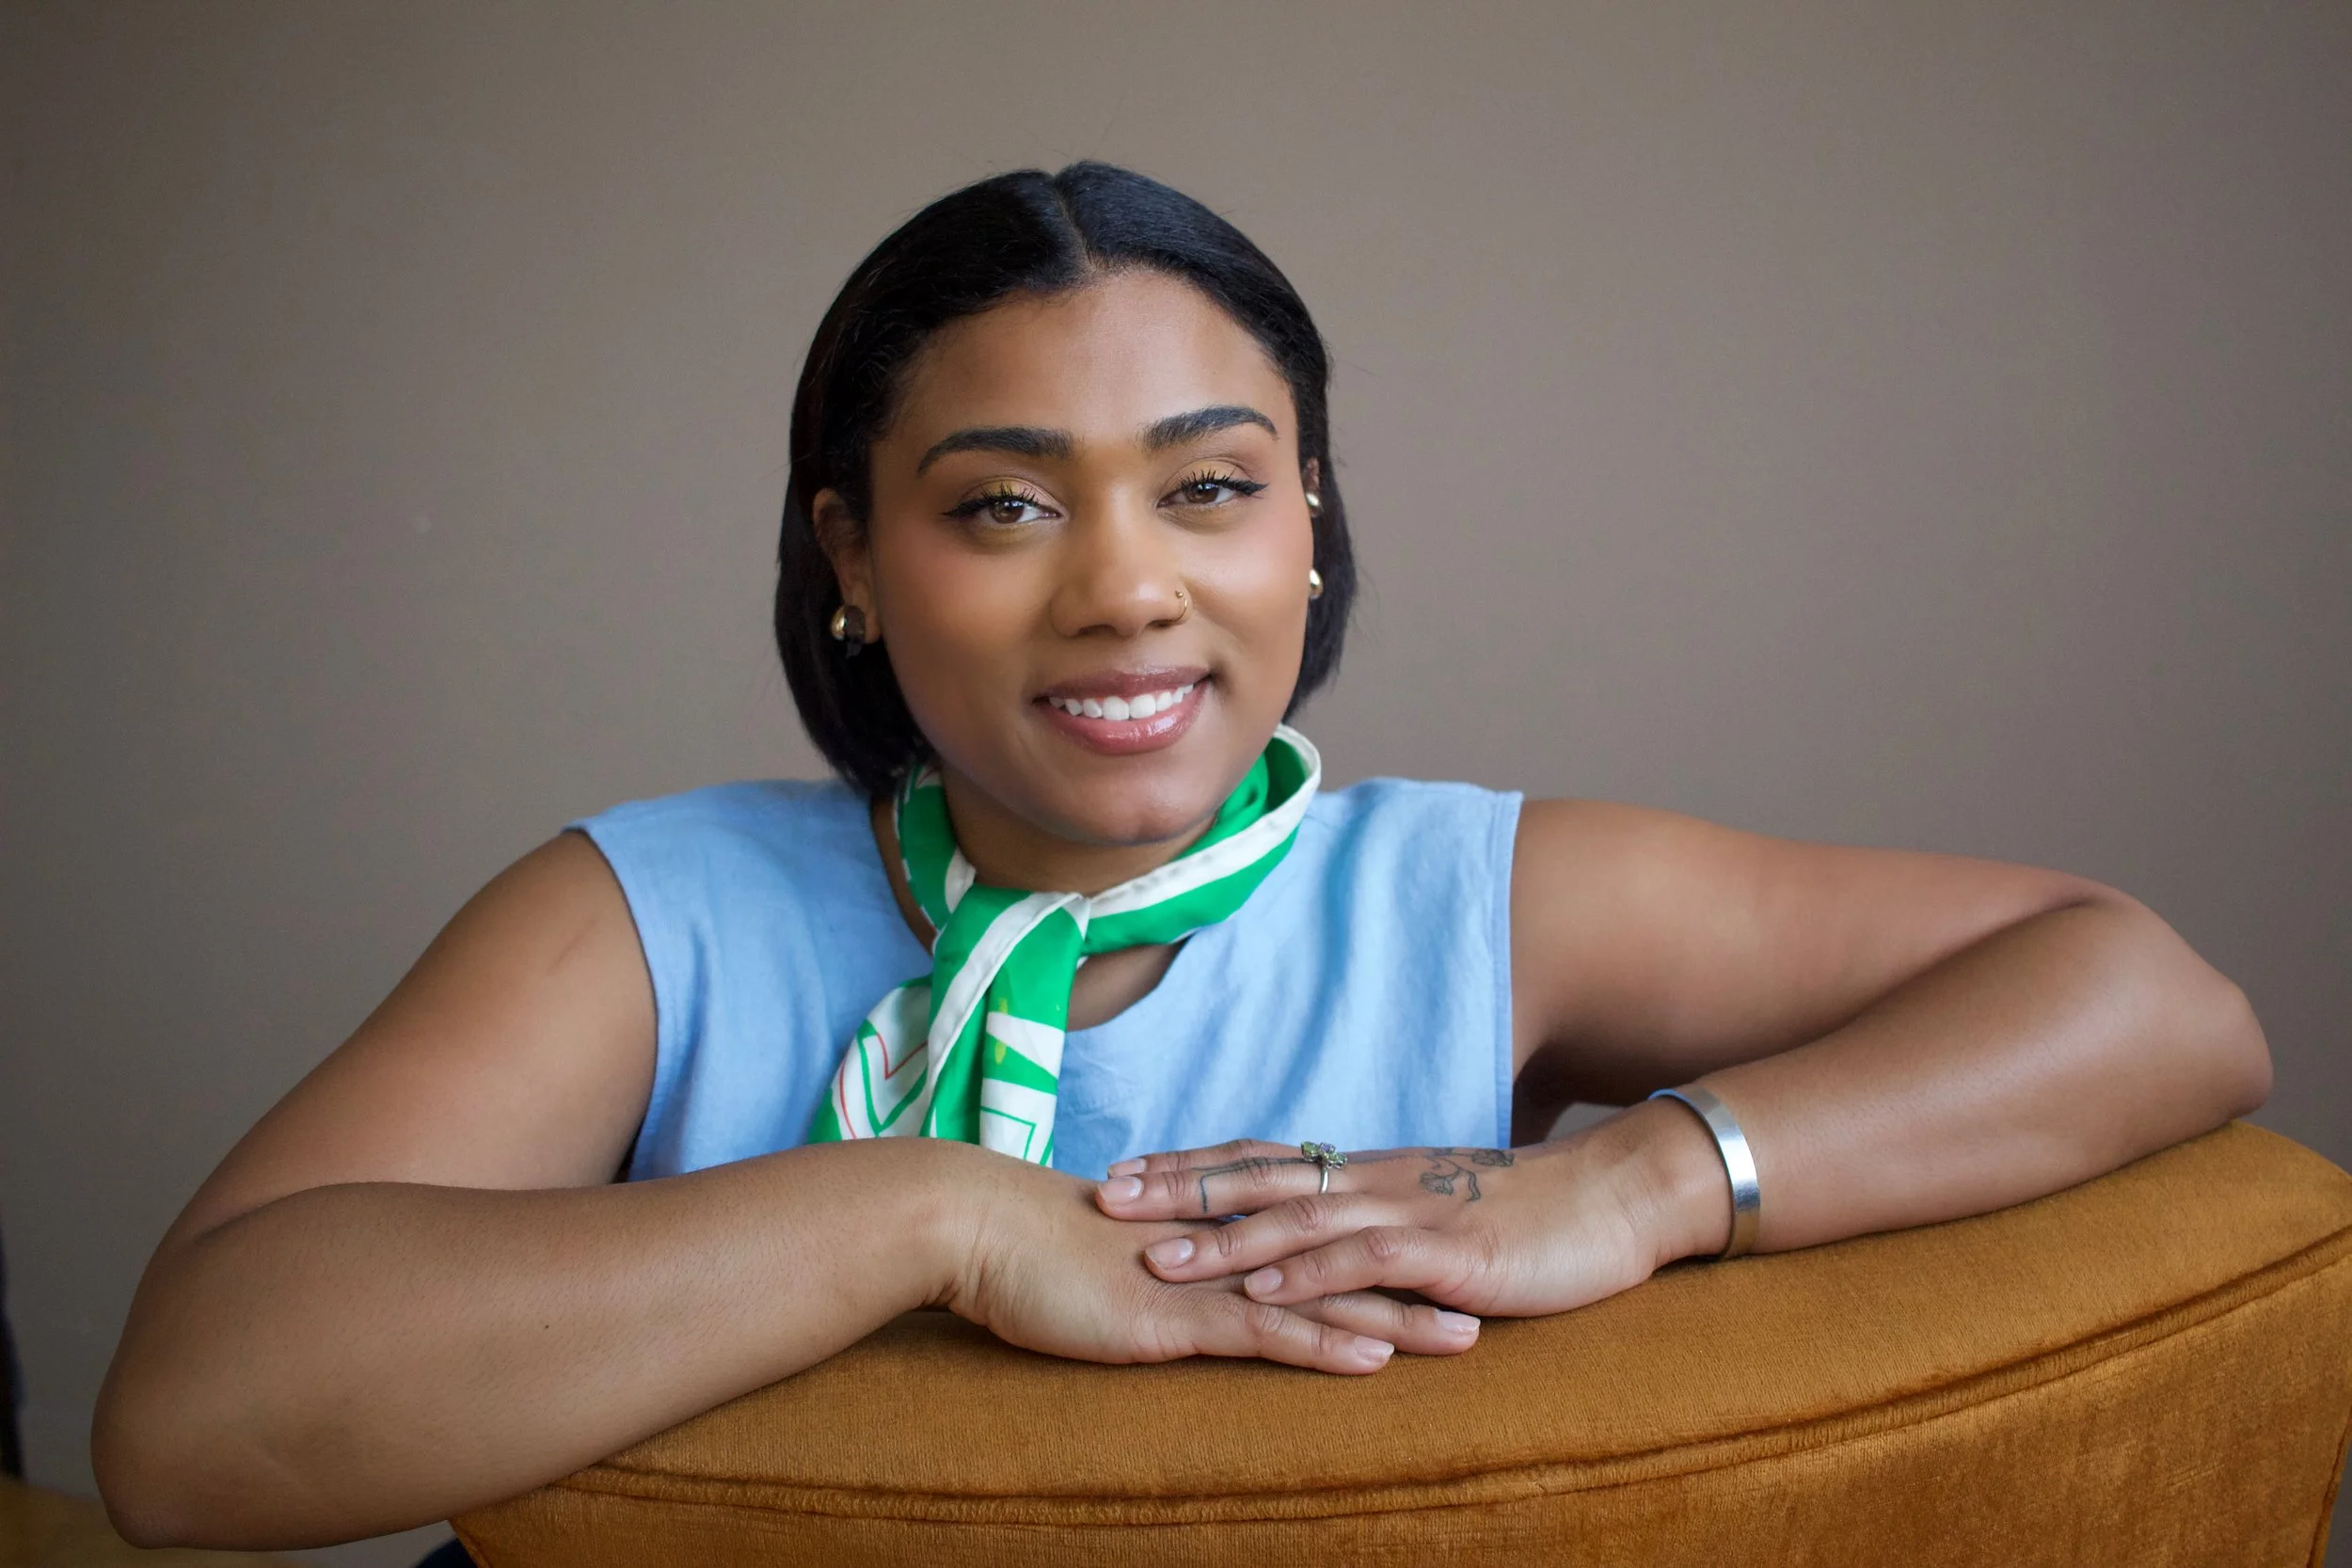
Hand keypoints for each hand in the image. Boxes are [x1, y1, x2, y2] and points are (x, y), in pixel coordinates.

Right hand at [934, 1143, 1481, 1374]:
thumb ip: (1168, 1266)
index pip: (1322, 1237)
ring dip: (1397, 1319)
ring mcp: (1205, 1278)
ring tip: (1467, 1336)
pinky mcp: (1175, 1315)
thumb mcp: (1120, 1259)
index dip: (1388, 1247)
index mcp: (1220, 1228)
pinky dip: (1323, 1346)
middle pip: (1344, 1262)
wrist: (975, 1227)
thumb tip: (1196, 1281)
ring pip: (1321, 1298)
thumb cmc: (1034, 1247)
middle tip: (1497, 1293)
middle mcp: (1227, 1245)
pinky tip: (1374, 1360)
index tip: (1451, 1258)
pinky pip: (1264, 1332)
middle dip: (1421, 1281)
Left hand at [1091, 1102, 1728, 1317]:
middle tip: (1103, 1195)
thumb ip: (1375, 1224)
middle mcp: (1372, 1182)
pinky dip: (1310, 1276)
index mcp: (1365, 1173)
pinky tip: (1265, 1294)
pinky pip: (1365, 1262)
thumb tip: (1319, 1238)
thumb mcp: (1433, 1214)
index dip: (1188, 1164)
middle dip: (1176, 1187)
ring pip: (1298, 1220)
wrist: (1615, 1199)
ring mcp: (1407, 1213)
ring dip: (1224, 1239)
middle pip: (1256, 1177)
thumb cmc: (1527, 1214)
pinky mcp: (1445, 1252)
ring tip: (1158, 1256)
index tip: (1121, 1170)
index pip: (1259, 1160)